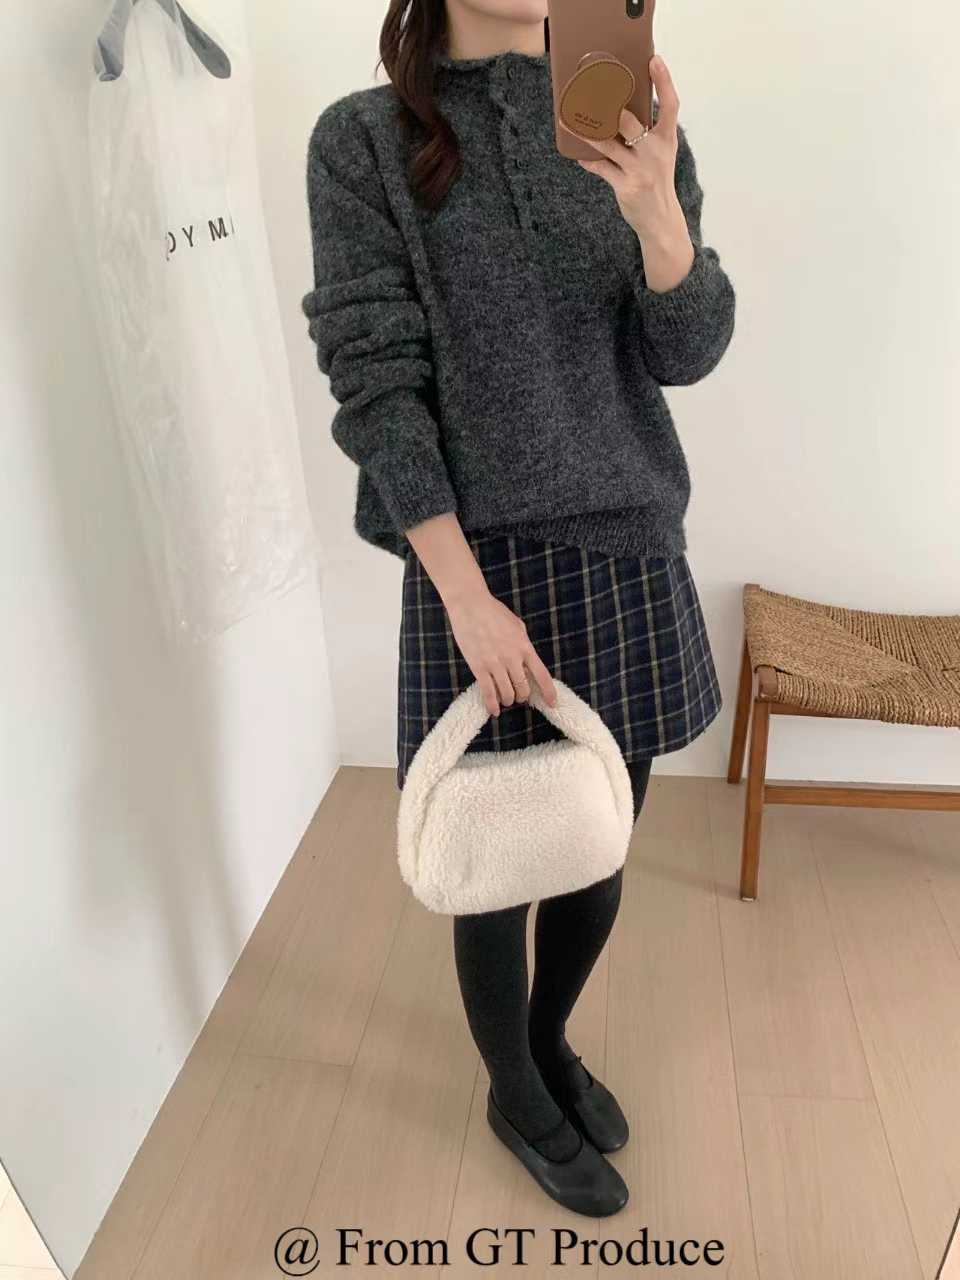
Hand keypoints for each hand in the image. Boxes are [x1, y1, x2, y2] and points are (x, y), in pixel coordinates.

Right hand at [443, 586, 557, 717]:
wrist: (470, 605)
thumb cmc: (493, 612)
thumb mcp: (517, 626)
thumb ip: (523, 644)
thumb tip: (526, 661)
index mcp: (525, 647)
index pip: (542, 675)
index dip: (548, 692)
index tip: (552, 704)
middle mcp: (512, 658)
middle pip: (524, 689)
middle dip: (522, 696)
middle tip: (519, 696)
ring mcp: (495, 664)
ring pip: (507, 694)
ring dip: (508, 700)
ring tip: (505, 699)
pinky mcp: (479, 667)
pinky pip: (488, 692)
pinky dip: (492, 705)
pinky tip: (494, 711)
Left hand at [565, 55, 693, 264]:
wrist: (661, 219)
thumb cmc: (656, 179)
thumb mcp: (661, 153)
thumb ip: (647, 132)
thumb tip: (620, 107)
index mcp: (666, 140)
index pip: (670, 105)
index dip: (664, 81)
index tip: (654, 59)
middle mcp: (654, 152)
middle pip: (629, 121)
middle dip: (608, 105)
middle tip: (590, 87)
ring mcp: (639, 170)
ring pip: (607, 144)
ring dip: (585, 131)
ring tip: (568, 118)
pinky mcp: (625, 186)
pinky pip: (601, 168)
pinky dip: (588, 161)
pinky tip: (578, 156)